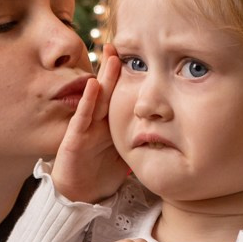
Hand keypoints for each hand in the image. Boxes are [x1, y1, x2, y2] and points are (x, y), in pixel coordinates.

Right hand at [51, 49, 126, 203]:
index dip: (127, 78)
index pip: (120, 95)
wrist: (81, 196)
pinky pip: (81, 118)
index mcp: (111, 123)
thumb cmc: (103, 173)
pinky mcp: (73, 140)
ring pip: (96, 99)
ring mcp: (85, 128)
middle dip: (113, 68)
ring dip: (104, 78)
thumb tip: (169, 129)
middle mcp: (98, 122)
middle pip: (109, 91)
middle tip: (120, 45)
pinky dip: (87, 102)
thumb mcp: (128, 152)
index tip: (137, 56)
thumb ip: (141, 139)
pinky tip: (92, 86)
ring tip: (111, 57)